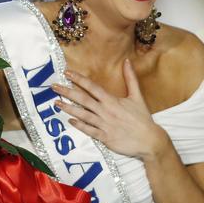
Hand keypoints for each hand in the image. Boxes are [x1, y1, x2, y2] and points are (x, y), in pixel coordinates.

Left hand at [52, 59, 168, 160]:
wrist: (149, 140)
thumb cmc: (142, 118)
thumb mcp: (137, 96)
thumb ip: (130, 78)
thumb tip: (127, 61)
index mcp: (112, 100)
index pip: (92, 87)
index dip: (79, 79)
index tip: (67, 73)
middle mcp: (105, 111)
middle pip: (83, 99)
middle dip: (67, 92)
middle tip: (54, 87)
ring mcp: (104, 125)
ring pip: (82, 115)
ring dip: (68, 108)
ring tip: (57, 103)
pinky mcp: (104, 137)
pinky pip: (89, 130)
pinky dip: (79, 126)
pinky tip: (70, 121)